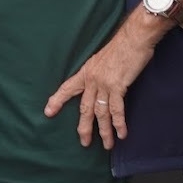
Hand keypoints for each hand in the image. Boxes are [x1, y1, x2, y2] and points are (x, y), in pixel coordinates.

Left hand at [43, 19, 158, 149]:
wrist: (134, 38)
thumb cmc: (122, 47)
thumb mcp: (102, 59)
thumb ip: (99, 73)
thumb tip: (100, 85)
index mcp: (86, 71)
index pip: (68, 88)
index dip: (57, 100)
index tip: (48, 112)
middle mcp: (92, 79)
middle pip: (84, 108)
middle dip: (84, 127)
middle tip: (84, 142)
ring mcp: (104, 83)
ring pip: (101, 113)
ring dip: (104, 131)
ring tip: (106, 144)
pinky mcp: (118, 86)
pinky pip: (117, 110)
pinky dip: (119, 123)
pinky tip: (121, 133)